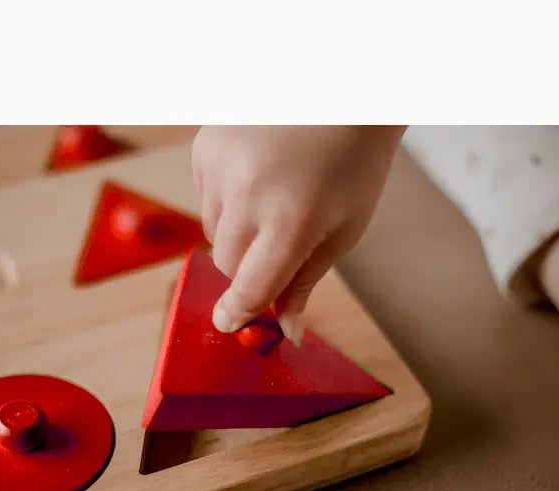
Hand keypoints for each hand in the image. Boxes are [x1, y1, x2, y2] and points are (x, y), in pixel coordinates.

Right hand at [192, 125, 404, 344]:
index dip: (238, 312)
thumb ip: (304, 283)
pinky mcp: (205, 147)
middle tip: (280, 241)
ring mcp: (222, 166)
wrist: (341, 91)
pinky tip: (258, 173)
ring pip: (213, 233)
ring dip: (237, 232)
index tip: (229, 323)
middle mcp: (248, 194)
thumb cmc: (352, 165)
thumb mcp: (342, 231)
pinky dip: (227, 199)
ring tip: (273, 196)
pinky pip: (206, 199)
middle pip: (227, 265)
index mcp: (292, 222)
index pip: (248, 288)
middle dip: (249, 267)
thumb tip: (285, 331)